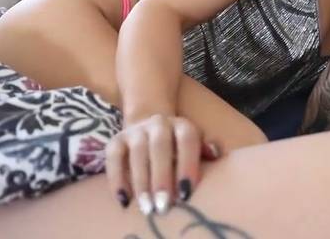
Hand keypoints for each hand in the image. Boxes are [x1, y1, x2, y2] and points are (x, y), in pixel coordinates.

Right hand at [105, 114, 220, 214]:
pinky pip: (113, 157)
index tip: (186, 193)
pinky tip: (124, 199)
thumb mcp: (195, 146)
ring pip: (137, 153)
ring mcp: (136, 130)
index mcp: (182, 125)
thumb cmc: (178, 147)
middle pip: (160, 147)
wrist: (149, 129)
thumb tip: (215, 153)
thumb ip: (205, 150)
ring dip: (141, 182)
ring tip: (147, 207)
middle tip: (163, 205)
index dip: (187, 165)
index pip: (187, 140)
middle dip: (162, 177)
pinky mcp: (116, 139)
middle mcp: (159, 123)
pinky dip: (117, 179)